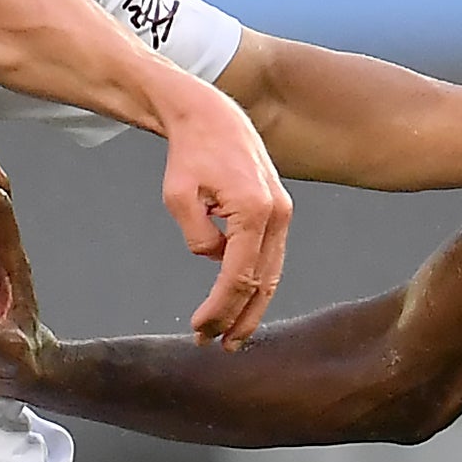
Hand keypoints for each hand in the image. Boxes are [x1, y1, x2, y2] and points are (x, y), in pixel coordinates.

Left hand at [157, 78, 289, 344]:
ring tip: (232, 337)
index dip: (219, 309)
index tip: (199, 329)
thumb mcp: (178, 196)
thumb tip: (213, 260)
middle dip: (238, 319)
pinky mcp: (279, 212)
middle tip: (215, 345)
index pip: (238, 276)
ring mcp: (283, 213)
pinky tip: (241, 305)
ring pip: (272, 275)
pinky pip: (271, 259)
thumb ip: (196, 236)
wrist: (211, 116)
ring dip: (252, 309)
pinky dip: (258, 285)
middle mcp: (277, 214)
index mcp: (254, 210)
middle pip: (262, 283)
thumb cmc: (190, 153)